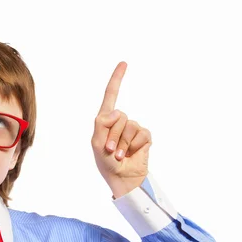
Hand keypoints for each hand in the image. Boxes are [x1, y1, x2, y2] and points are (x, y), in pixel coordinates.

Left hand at [92, 61, 151, 197]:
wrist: (122, 178)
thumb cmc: (106, 163)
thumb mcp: (96, 143)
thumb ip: (102, 124)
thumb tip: (117, 111)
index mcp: (106, 120)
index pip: (111, 96)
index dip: (117, 79)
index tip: (124, 63)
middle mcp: (120, 121)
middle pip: (119, 116)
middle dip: (113, 135)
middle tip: (110, 151)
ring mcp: (133, 128)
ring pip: (130, 126)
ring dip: (123, 143)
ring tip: (119, 155)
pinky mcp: (145, 136)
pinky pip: (141, 134)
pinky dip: (134, 146)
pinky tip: (132, 154)